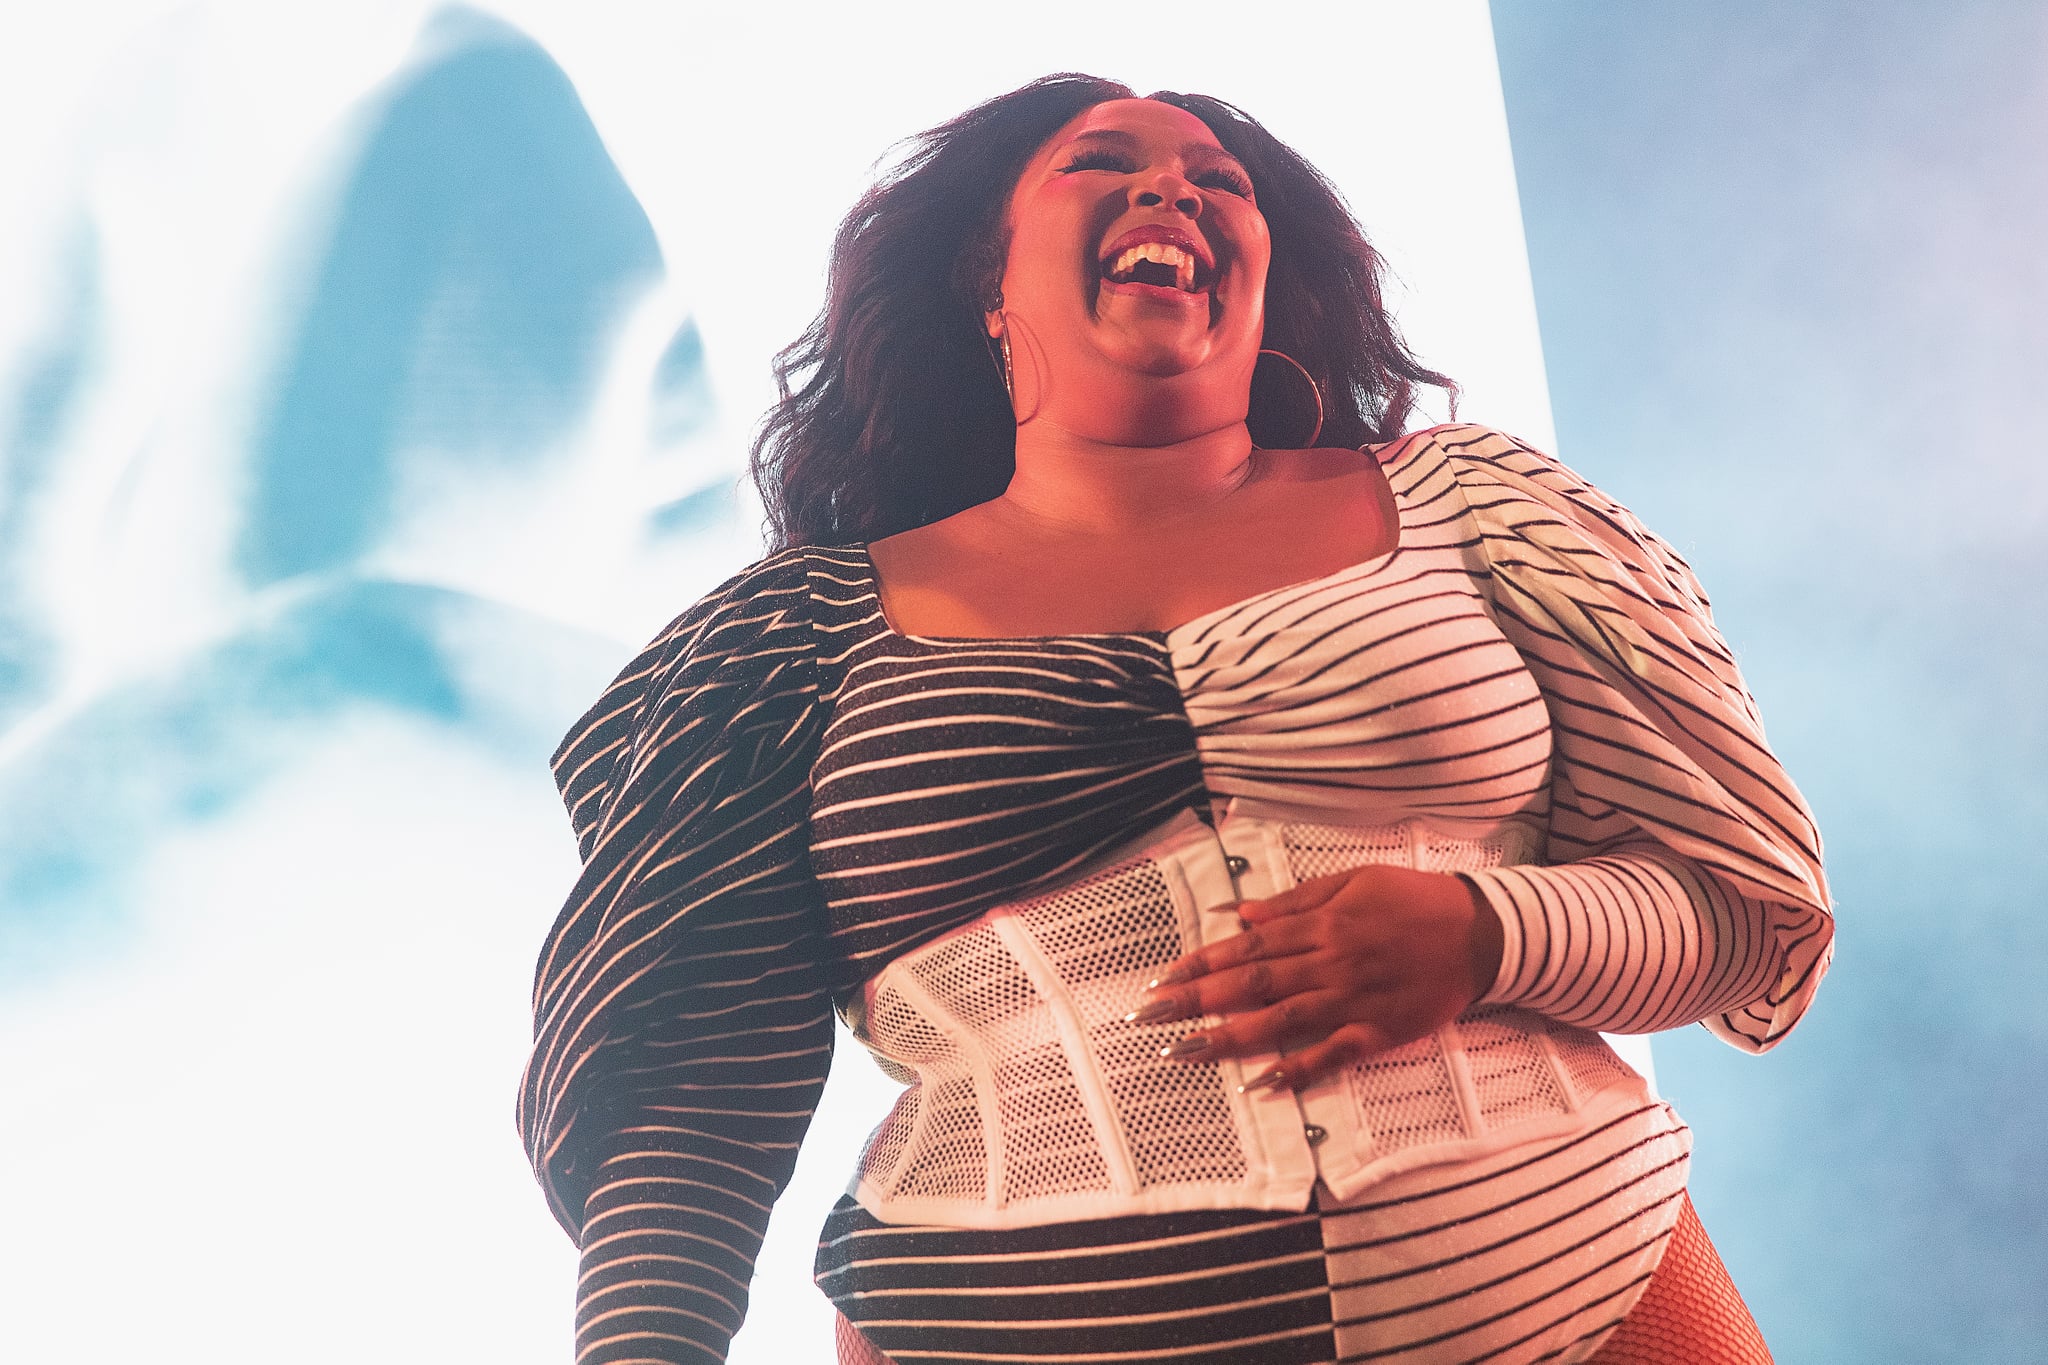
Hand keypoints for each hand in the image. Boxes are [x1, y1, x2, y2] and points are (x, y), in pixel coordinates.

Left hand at [1128, 865, 1504, 1090]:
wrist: (1480, 933)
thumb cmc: (1413, 901)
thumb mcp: (1353, 881)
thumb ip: (1295, 900)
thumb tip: (1239, 912)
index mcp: (1320, 923)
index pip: (1246, 945)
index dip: (1200, 963)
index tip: (1161, 978)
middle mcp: (1328, 962)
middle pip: (1250, 983)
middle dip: (1194, 1000)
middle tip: (1149, 1018)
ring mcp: (1351, 1001)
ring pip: (1279, 1021)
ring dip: (1227, 1038)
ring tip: (1182, 1052)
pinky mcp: (1377, 1034)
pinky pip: (1330, 1055)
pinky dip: (1296, 1070)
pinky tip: (1260, 1084)